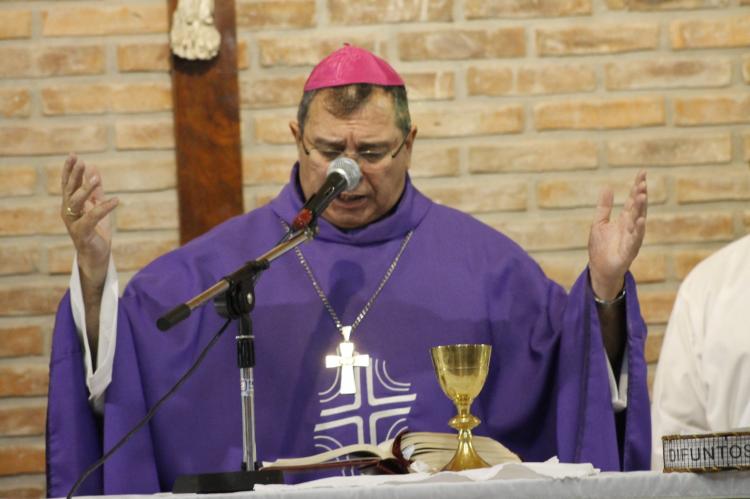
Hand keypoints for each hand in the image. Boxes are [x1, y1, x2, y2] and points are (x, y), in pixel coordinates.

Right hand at [60, 153, 118, 285]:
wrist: (96, 255)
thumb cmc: (95, 230)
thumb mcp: (96, 205)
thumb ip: (95, 188)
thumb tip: (93, 167)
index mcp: (70, 204)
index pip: (68, 184)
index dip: (69, 170)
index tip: (73, 155)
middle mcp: (68, 212)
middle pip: (69, 190)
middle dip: (74, 175)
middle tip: (80, 162)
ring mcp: (73, 223)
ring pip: (76, 202)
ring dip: (86, 189)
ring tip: (97, 178)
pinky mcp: (82, 233)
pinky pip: (92, 218)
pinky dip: (104, 208)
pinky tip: (116, 200)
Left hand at [588, 170, 646, 299]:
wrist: (600, 270)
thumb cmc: (602, 247)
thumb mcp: (600, 223)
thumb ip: (604, 206)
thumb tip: (607, 186)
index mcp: (625, 219)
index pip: (632, 200)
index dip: (637, 186)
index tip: (642, 172)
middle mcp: (631, 227)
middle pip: (637, 208)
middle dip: (640, 195)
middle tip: (642, 182)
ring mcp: (631, 238)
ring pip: (638, 221)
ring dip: (640, 209)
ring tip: (641, 196)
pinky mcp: (629, 251)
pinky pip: (635, 239)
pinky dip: (638, 230)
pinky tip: (641, 220)